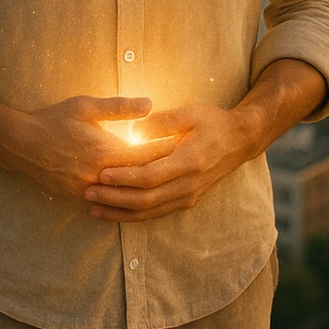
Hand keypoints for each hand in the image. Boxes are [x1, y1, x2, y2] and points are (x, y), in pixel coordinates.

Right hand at [13, 95, 177, 201]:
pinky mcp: (79, 198)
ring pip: (127, 196)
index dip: (168, 150)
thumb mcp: (85, 106)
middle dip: (164, 170)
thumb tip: (151, 104)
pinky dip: (127, 199)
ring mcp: (89, 190)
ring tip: (169, 181)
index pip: (146, 154)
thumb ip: (119, 107)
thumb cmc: (53, 120)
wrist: (20, 145)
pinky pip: (110, 202)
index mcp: (105, 152)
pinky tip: (142, 195)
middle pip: (141, 178)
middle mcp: (100, 176)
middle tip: (187, 165)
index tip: (188, 144)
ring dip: (148, 189)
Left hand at [84, 101, 253, 221]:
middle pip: (146, 199)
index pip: (150, 176)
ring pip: (149, 212)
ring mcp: (188, 197)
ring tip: (93, 208)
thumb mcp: (190, 113)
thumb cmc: (212, 122)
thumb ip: (161, 122)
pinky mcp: (186, 202)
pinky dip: (133, 215)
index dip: (124, 177)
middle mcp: (189, 185)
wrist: (240, 141)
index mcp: (189, 162)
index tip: (100, 173)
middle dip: (114, 199)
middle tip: (88, 193)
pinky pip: (156, 214)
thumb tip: (133, 129)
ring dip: (119, 212)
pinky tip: (113, 213)